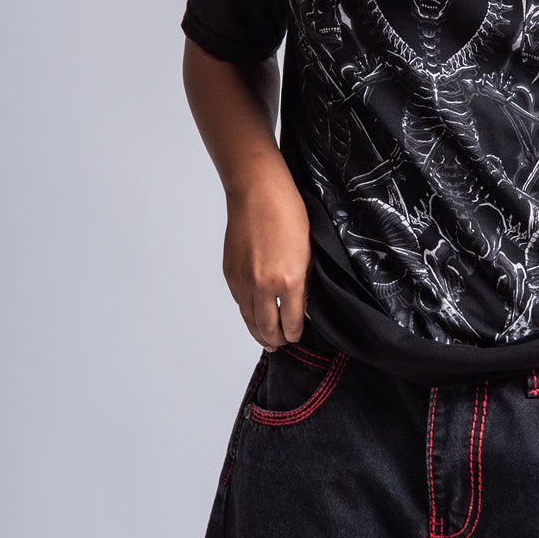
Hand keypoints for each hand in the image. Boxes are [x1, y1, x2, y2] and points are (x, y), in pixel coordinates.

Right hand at [222, 162, 311, 349]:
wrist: (258, 192)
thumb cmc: (289, 214)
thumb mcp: (309, 253)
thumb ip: (306, 285)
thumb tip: (304, 309)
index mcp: (289, 280)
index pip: (292, 322)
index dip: (296, 334)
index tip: (298, 336)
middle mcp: (263, 285)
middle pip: (267, 327)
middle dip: (276, 340)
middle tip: (281, 345)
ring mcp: (243, 280)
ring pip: (249, 319)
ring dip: (258, 332)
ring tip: (267, 340)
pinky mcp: (230, 273)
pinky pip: (239, 302)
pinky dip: (247, 313)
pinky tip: (253, 315)